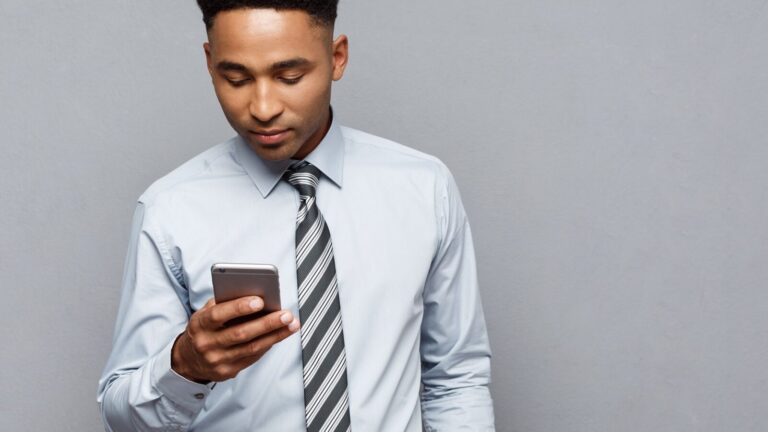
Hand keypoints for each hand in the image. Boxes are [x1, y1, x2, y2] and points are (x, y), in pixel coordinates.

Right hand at [171, 296, 299, 382]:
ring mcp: (217, 360)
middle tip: (286, 314)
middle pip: (241, 333)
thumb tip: (256, 294)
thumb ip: (226, 303)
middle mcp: (206, 344)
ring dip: (275, 335)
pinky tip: (280, 334)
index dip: (239, 307)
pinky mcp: (227, 372)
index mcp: (199, 324)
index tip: (260, 300)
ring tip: (291, 324)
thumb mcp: (206, 312)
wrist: (188, 359)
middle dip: (267, 323)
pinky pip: (253, 357)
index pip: (219, 314)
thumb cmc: (204, 328)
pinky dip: (268, 344)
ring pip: (251, 348)